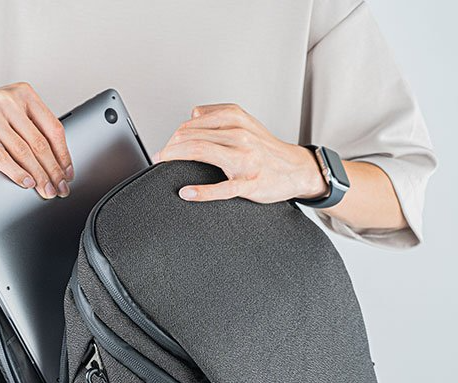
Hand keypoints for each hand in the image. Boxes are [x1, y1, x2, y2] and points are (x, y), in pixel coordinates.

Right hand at [0, 82, 73, 197]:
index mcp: (23, 93)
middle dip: (52, 170)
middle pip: (39, 142)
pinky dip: (15, 172)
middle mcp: (7, 99)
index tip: (68, 173)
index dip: (64, 155)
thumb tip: (57, 162)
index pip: (53, 128)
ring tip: (45, 189)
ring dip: (37, 175)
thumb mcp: (10, 115)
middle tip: (59, 187)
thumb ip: (31, 129)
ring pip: (22, 151)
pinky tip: (25, 181)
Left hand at [154, 103, 326, 202]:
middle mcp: (240, 136)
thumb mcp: (246, 123)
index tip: (165, 145)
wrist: (297, 168)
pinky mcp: (249, 183)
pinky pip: (222, 188)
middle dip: (169, 146)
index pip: (193, 123)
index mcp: (237, 120)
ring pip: (201, 151)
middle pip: (192, 136)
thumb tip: (192, 113)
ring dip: (175, 158)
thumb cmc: (268, 149)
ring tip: (163, 164)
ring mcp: (245, 160)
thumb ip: (219, 115)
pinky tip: (187, 193)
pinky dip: (201, 192)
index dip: (173, 134)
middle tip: (160, 156)